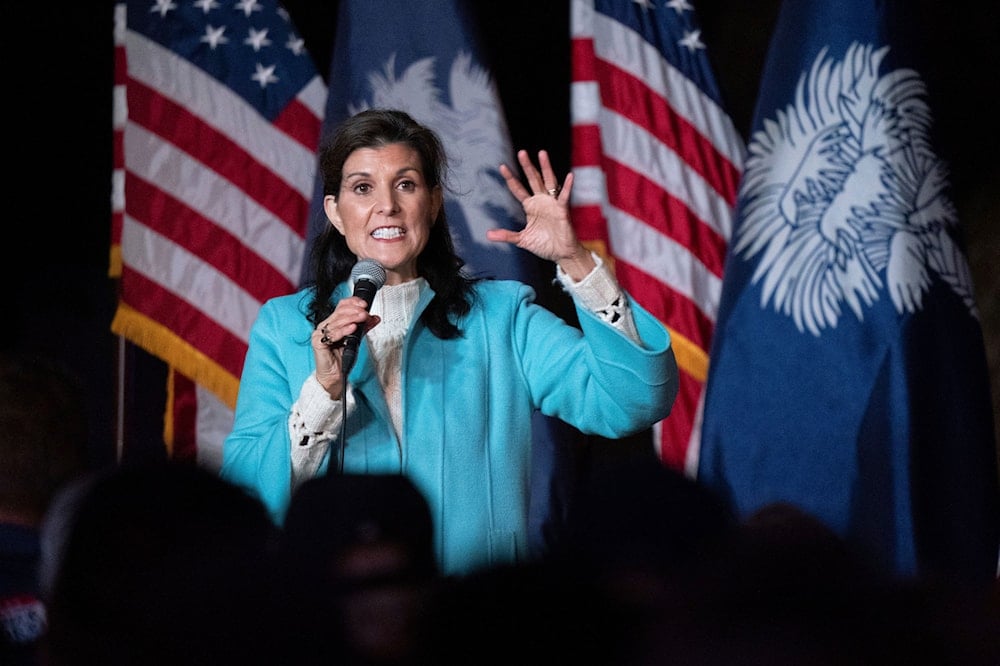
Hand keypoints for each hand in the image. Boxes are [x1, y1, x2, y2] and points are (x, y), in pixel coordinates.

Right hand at [312, 296, 380, 397]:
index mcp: (333, 322)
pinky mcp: (318, 343)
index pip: (341, 306)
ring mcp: (320, 334)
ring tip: (362, 318)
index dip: (352, 302)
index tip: (364, 304)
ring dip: (351, 319)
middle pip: (339, 313)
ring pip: (336, 322)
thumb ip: (363, 328)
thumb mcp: (356, 339)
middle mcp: (325, 326)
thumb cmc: (341, 358)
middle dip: (354, 311)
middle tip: (365, 313)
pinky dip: (343, 331)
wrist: (334, 375)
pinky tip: (352, 328)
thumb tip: (374, 318)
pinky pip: (332, 335)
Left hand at [488, 150, 595, 279]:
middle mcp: (541, 201)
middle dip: (527, 167)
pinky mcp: (562, 211)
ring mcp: (552, 204)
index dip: (510, 179)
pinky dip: (567, 187)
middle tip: (521, 153)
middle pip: (533, 180)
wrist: (561, 254)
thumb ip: (506, 235)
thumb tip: (488, 234)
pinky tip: (569, 176)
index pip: (518, 189)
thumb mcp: (522, 240)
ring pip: (548, 181)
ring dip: (546, 168)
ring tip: (542, 154)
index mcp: (530, 207)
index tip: (502, 167)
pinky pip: (564, 197)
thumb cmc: (544, 245)